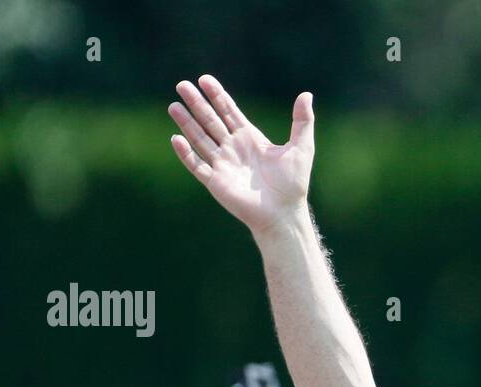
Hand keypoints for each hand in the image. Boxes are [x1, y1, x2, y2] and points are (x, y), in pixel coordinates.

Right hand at [168, 75, 314, 234]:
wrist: (284, 213)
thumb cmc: (293, 184)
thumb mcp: (301, 148)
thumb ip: (302, 121)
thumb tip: (307, 95)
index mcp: (249, 138)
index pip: (228, 111)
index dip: (217, 95)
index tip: (204, 79)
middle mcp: (233, 148)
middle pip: (211, 121)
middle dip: (197, 103)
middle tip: (182, 85)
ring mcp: (223, 164)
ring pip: (200, 139)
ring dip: (187, 123)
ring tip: (173, 106)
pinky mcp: (216, 182)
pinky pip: (197, 166)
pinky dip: (186, 154)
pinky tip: (176, 139)